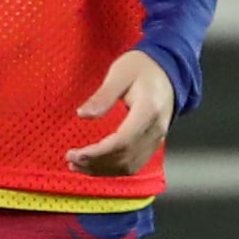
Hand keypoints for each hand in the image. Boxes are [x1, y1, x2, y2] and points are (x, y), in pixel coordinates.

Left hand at [67, 49, 173, 177]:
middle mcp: (156, 129)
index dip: (98, 153)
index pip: (123, 141)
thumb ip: (102, 96)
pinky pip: (134, 164)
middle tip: (71, 159)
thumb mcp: (120, 74)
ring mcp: (157, 138)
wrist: (167, 70)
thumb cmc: (141, 68)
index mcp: (148, 110)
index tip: (76, 154)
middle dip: (96, 163)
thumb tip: (82, 115)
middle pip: (125, 158)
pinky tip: (95, 166)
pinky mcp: (153, 143)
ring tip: (78, 165)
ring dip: (102, 170)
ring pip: (129, 166)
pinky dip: (113, 169)